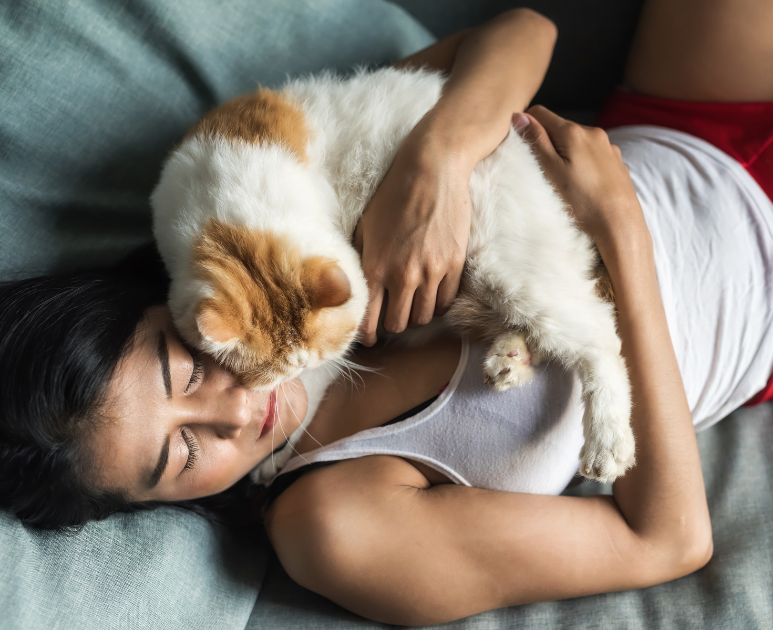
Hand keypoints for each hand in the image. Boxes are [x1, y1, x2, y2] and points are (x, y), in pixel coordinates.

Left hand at [354, 124, 471, 345]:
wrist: (431, 169)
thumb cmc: (392, 195)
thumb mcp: (365, 227)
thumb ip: (360, 261)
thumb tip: (355, 290)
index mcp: (376, 267)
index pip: (369, 321)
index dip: (367, 334)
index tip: (368, 335)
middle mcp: (404, 275)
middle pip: (398, 325)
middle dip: (392, 323)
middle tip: (390, 315)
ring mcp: (433, 272)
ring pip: (424, 317)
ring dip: (415, 315)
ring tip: (411, 303)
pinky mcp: (455, 265)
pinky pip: (445, 301)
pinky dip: (436, 303)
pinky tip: (430, 292)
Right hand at [514, 106, 650, 262]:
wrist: (620, 225)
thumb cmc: (583, 202)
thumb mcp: (551, 171)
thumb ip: (536, 141)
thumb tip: (519, 116)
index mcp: (574, 132)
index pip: (540, 113)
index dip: (526, 126)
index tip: (521, 147)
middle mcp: (594, 132)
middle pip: (559, 127)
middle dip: (546, 142)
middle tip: (541, 171)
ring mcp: (608, 147)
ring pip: (577, 142)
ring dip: (565, 153)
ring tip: (563, 181)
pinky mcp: (617, 162)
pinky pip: (592, 155)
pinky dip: (582, 163)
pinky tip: (582, 185)